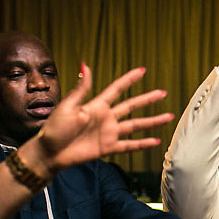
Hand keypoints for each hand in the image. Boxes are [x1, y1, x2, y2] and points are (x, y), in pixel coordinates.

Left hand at [28, 64, 173, 174]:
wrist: (51, 152)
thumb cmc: (54, 128)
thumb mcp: (67, 106)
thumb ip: (81, 89)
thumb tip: (85, 66)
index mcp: (96, 106)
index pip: (117, 89)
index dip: (129, 80)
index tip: (142, 71)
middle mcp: (106, 118)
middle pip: (132, 106)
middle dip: (148, 99)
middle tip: (162, 93)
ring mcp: (109, 133)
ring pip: (136, 125)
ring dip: (152, 121)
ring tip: (168, 117)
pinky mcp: (108, 148)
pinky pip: (130, 145)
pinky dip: (143, 144)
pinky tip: (155, 141)